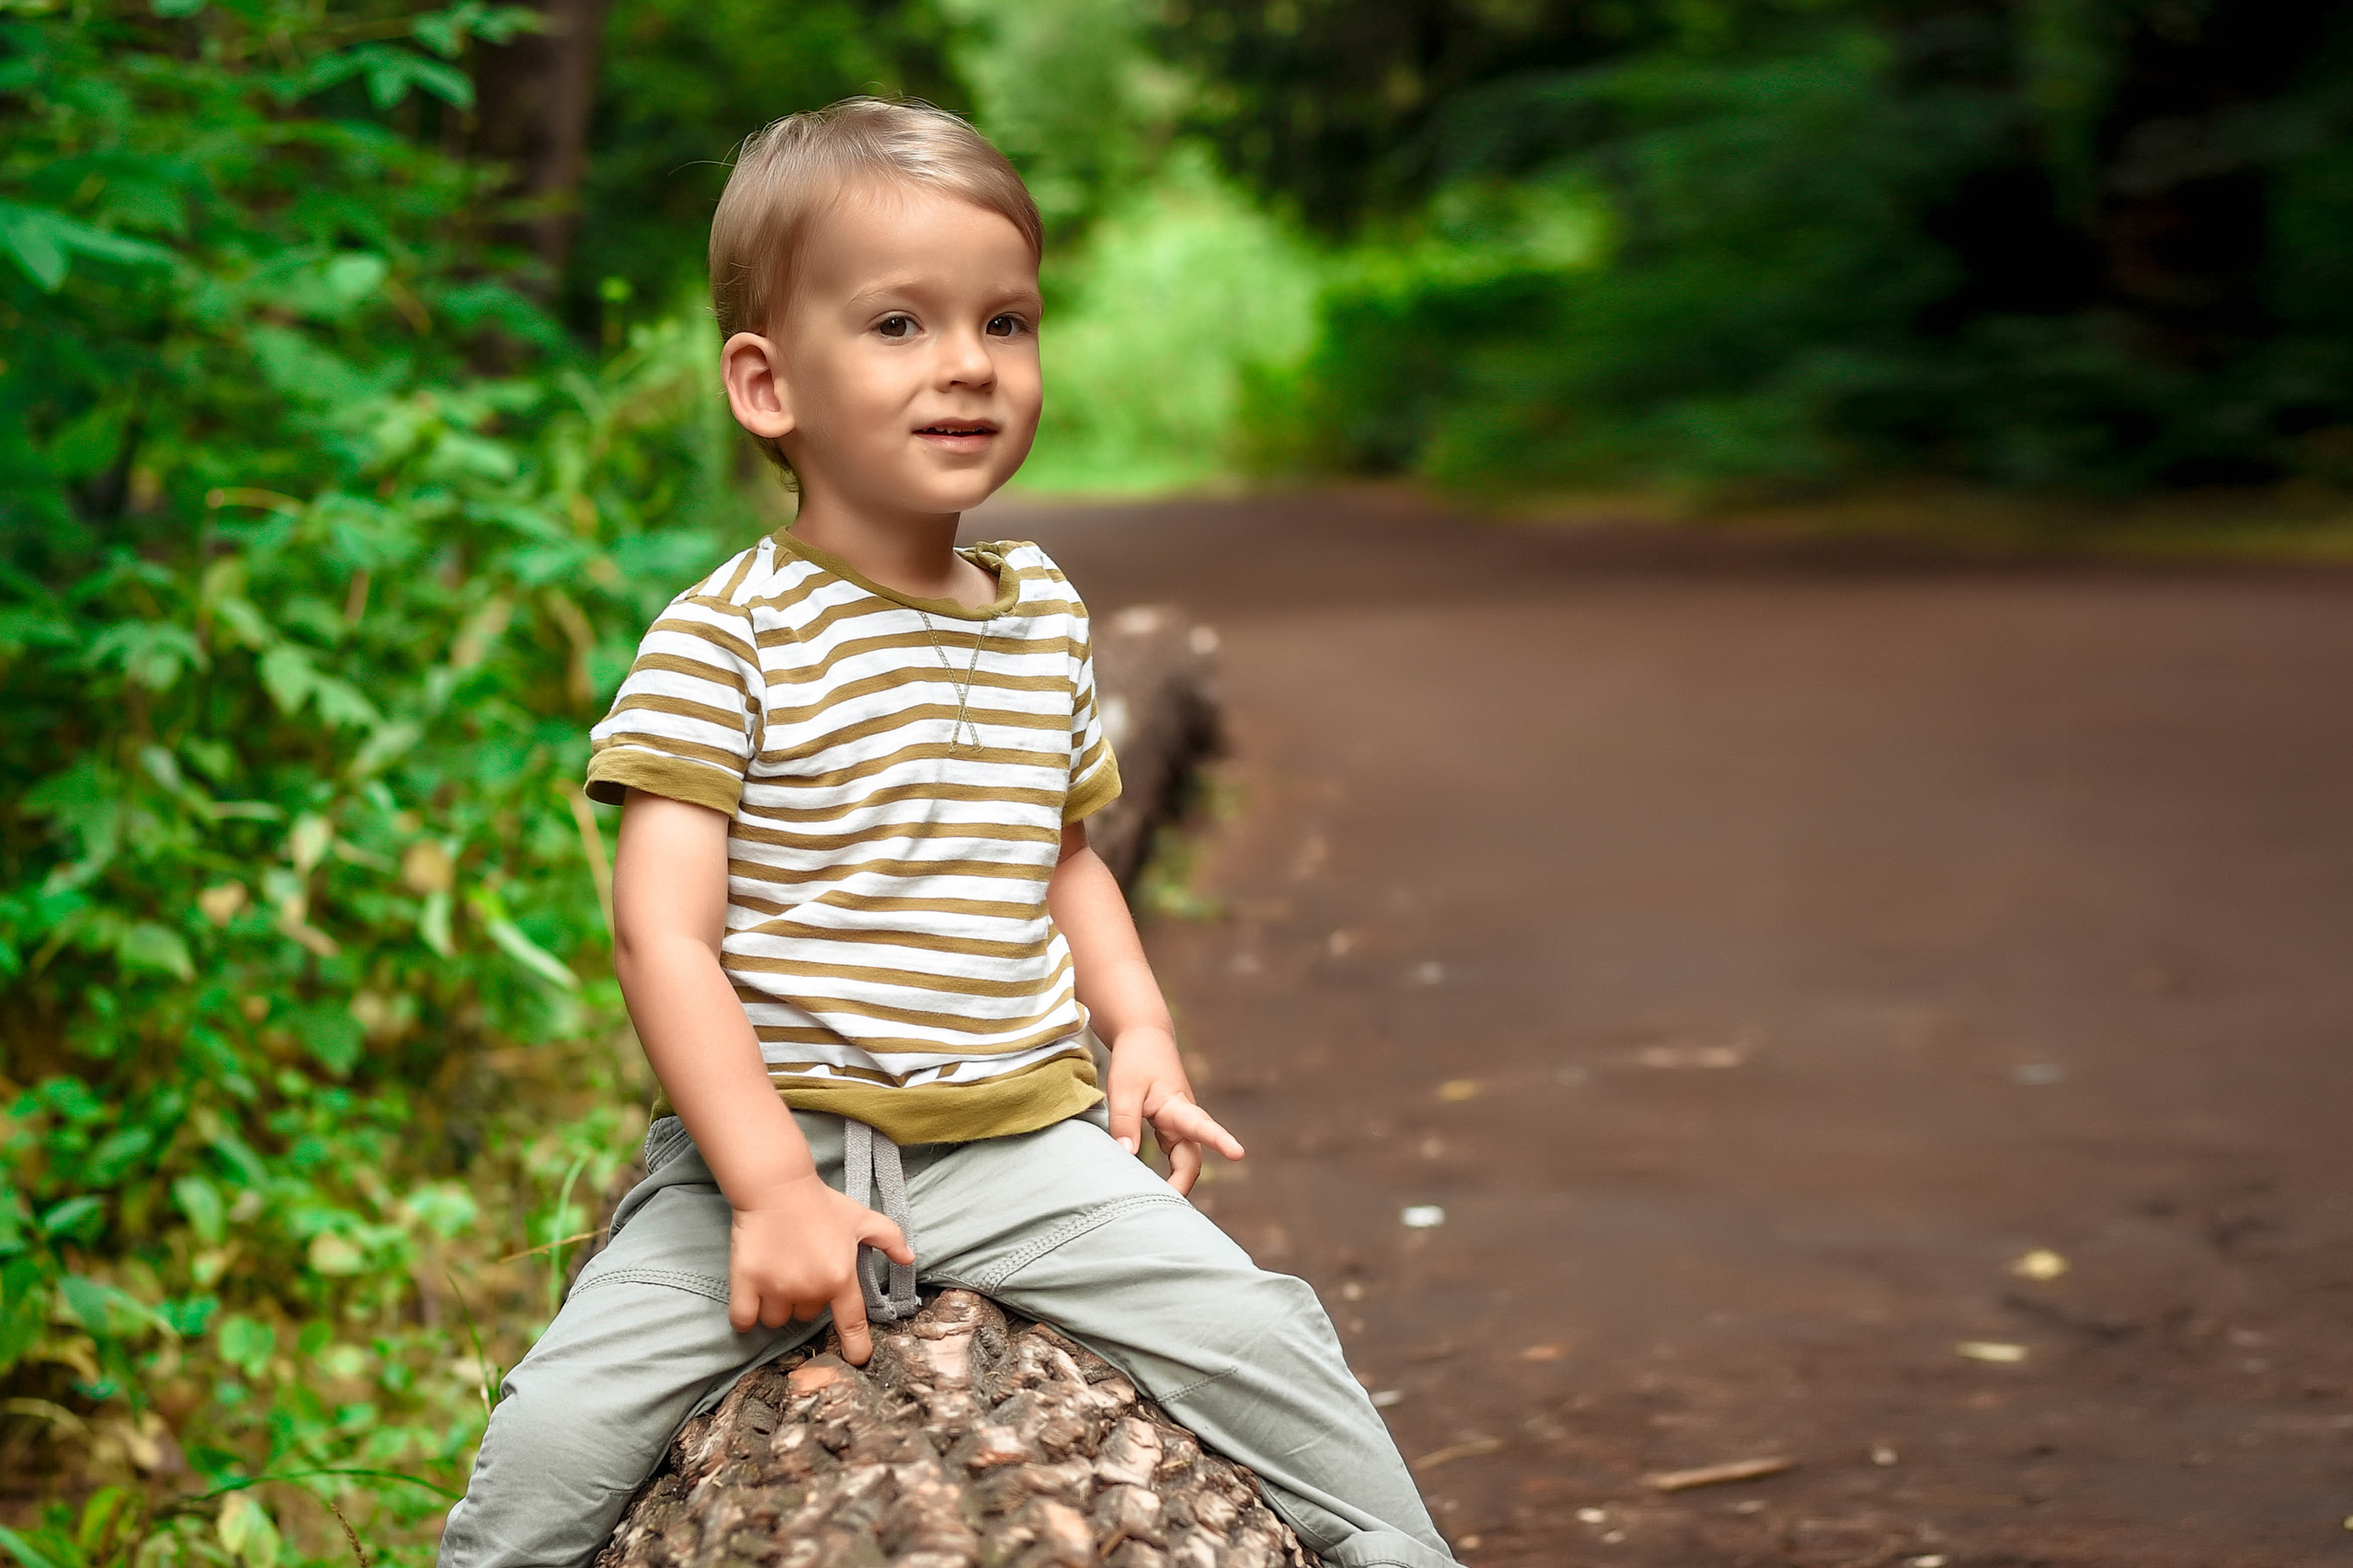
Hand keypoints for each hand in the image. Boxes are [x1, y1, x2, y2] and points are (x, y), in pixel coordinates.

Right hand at [725, 1172, 911, 1364]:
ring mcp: (776, 1288)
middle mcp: (809, 1289)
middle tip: (801, 1269)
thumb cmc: (820, 1203)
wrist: (777, 1187)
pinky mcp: (746, 1283)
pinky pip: (744, 1319)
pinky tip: (751, 1300)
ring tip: (776, 1276)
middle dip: (805, 1299)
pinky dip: (746, 1316)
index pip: (851, 1323)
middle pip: (807, 1315)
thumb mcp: (860, 1217)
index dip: (856, 1346)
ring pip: (776, 1319)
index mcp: (839, 1277)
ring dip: (777, 1306)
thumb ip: (888, 1238)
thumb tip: (909, 1258)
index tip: (858, 1360)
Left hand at [1104, 1029, 1245, 1196]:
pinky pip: (1174, 1155)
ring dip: (1176, 1181)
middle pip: (1192, 1158)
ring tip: (1156, 1204)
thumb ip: (1124, 1122)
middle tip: (1167, 1206)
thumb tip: (1126, 1156)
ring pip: (1184, 1159)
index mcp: (1178, 1106)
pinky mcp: (1169, 1128)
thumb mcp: (1123, 1088)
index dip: (1220, 1140)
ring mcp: (1178, 1124)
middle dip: (1184, 1183)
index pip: (1202, 1126)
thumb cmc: (1136, 1060)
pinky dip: (1167, 1172)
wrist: (1144, 1038)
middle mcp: (1184, 1118)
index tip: (1238, 1153)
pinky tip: (1152, 1185)